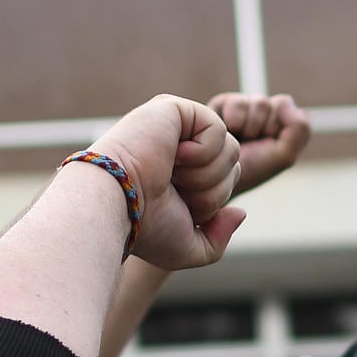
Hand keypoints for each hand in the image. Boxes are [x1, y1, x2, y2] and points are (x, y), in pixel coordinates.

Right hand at [86, 94, 245, 271]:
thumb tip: (239, 212)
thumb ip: (217, 239)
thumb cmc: (144, 227)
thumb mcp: (186, 248)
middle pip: (233, 164)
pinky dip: (203, 153)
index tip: (179, 206)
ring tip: (173, 174)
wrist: (117, 204)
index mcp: (181, 174)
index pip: (225, 181)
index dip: (213, 202)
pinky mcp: (174, 108)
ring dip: (207, 174)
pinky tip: (174, 156)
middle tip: (177, 191)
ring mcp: (176, 126)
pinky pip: (218, 129)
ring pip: (231, 148)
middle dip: (213, 190)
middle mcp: (178, 147)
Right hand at [208, 92, 311, 193]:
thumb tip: (287, 103)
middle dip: (263, 126)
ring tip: (239, 140)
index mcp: (280, 123)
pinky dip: (233, 120)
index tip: (267, 144)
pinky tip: (226, 133)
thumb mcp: (284, 156)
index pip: (286, 107)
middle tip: (252, 143)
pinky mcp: (223, 104)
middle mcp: (263, 113)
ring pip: (256, 102)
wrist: (215, 178)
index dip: (277, 126)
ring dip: (248, 125)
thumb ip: (300, 129)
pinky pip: (235, 102)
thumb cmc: (251, 170)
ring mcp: (243, 107)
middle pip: (272, 103)